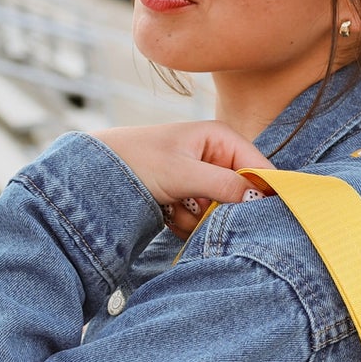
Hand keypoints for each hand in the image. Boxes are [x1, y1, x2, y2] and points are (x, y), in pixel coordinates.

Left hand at [95, 122, 274, 236]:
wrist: (93, 175)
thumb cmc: (136, 161)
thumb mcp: (182, 172)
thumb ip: (223, 185)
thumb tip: (260, 199)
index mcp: (221, 138)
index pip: (260, 168)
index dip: (266, 193)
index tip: (264, 218)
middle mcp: (216, 157)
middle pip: (242, 195)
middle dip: (218, 209)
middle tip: (194, 207)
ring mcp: (203, 180)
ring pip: (221, 213)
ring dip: (198, 219)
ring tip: (172, 207)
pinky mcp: (190, 199)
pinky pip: (202, 221)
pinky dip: (185, 223)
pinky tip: (166, 213)